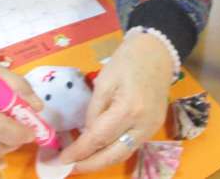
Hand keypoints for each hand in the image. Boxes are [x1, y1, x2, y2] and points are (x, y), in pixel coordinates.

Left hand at [59, 32, 172, 172]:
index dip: (79, 151)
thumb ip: (94, 110)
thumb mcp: (104, 80)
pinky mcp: (154, 126)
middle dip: (90, 165)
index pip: (99, 138)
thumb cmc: (128, 60)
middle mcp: (143, 124)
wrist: (157, 51)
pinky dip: (115, 151)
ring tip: (82, 162)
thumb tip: (87, 132)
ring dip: (102, 161)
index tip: (62, 159)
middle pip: (114, 154)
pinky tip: (101, 151)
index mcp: (128, 109)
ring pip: (124, 153)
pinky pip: (132, 145)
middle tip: (69, 167)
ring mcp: (152, 128)